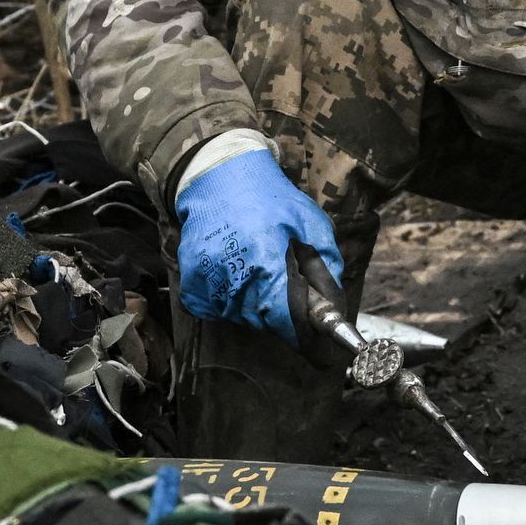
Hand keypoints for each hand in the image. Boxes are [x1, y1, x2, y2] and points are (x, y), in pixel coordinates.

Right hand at [174, 149, 340, 340]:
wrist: (220, 178)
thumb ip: (326, 270)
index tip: (318, 346)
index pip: (286, 323)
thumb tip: (334, 309)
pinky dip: (229, 299)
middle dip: (281, 313)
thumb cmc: (271, 199)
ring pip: (241, 317)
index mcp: (266, 265)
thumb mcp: (313, 226)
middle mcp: (234, 279)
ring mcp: (209, 283)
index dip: (305, 337)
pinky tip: (236, 271)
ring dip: (255, 304)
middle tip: (285, 283)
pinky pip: (217, 309)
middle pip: (265, 322)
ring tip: (258, 268)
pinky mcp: (192, 283)